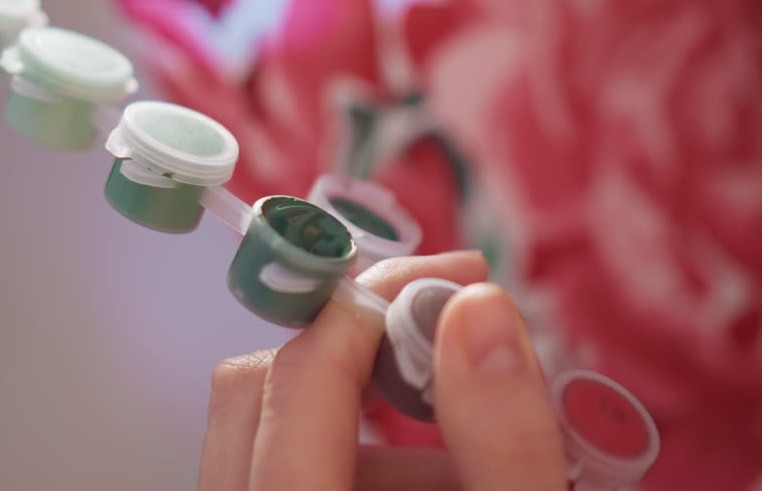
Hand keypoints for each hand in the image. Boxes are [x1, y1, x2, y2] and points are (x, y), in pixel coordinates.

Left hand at [198, 251, 566, 489]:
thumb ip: (505, 437)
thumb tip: (477, 311)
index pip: (296, 386)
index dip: (369, 316)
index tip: (447, 289)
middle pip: (256, 389)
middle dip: (361, 354)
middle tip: (452, 344)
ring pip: (264, 429)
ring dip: (364, 413)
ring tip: (468, 444)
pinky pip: (276, 466)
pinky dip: (351, 454)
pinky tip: (438, 477)